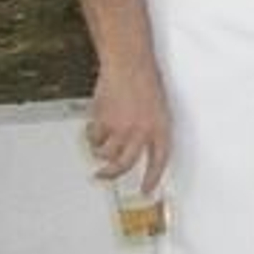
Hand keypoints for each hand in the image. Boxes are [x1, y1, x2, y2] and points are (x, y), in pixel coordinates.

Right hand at [86, 59, 170, 192]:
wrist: (129, 63)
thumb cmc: (145, 79)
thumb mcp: (158, 107)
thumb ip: (150, 128)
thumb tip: (141, 145)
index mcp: (161, 127)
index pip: (159, 160)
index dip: (153, 178)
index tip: (146, 190)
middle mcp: (142, 131)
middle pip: (125, 164)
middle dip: (113, 174)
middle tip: (104, 177)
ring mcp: (122, 128)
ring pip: (107, 154)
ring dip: (101, 154)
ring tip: (99, 147)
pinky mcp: (103, 122)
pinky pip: (94, 139)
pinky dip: (92, 137)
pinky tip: (94, 130)